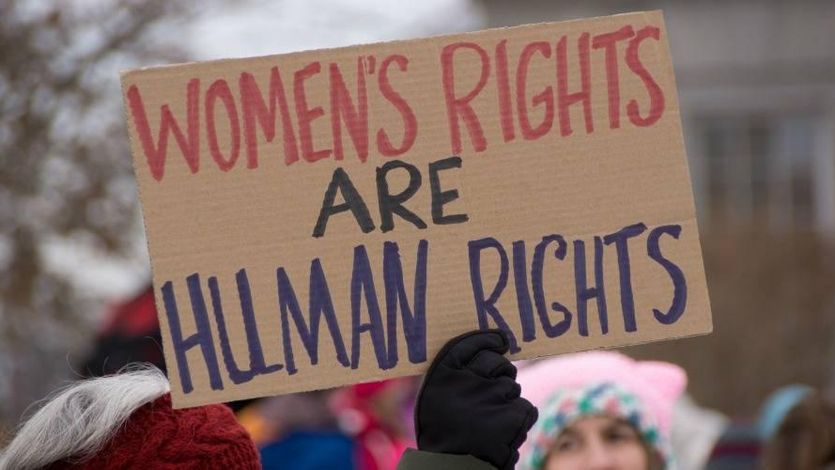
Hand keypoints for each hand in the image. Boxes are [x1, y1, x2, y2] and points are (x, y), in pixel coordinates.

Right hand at [414, 329, 537, 469]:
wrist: (453, 468)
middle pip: (499, 364)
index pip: (469, 344)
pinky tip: (503, 433)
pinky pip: (525, 408)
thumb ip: (455, 376)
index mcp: (442, 374)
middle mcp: (467, 380)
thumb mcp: (435, 399)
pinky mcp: (512, 415)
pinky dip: (519, 420)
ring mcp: (491, 396)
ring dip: (508, 402)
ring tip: (491, 422)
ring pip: (513, 388)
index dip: (488, 339)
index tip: (500, 340)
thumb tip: (489, 350)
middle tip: (493, 394)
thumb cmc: (444, 434)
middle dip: (502, 374)